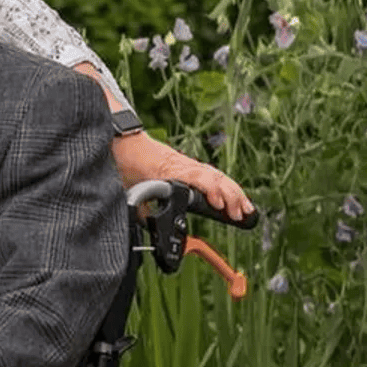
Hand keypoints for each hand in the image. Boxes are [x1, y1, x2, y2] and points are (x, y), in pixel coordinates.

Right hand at [112, 134, 254, 220]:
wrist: (118, 145)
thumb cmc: (127, 162)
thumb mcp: (140, 190)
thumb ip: (146, 206)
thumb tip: (145, 220)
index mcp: (181, 172)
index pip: (211, 181)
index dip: (227, 194)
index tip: (238, 209)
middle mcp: (187, 167)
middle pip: (219, 180)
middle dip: (236, 197)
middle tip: (248, 213)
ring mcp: (183, 166)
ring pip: (215, 179)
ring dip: (230, 196)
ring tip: (240, 211)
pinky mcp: (175, 167)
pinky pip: (199, 180)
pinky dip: (212, 190)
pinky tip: (220, 202)